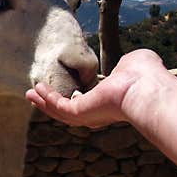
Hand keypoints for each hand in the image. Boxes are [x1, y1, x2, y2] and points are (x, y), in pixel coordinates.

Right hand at [26, 49, 165, 127]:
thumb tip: (123, 65)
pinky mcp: (81, 114)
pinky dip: (48, 98)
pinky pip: (60, 107)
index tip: (66, 91)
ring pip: (60, 111)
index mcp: (110, 101)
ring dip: (44, 102)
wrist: (147, 89)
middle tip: (36, 95)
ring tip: (29, 93)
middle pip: (68, 110)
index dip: (74, 98)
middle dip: (51, 103)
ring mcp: (89, 115)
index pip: (88, 103)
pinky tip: (37, 88)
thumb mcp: (134, 62)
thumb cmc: (146, 75)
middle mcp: (98, 112)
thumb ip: (126, 64)